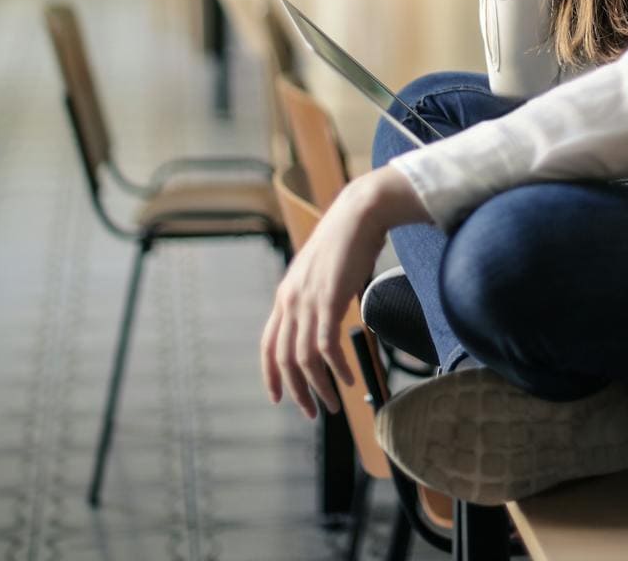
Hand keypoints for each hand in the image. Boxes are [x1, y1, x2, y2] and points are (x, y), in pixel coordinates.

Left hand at [259, 167, 426, 418]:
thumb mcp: (321, 272)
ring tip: (333, 404)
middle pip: (284, 358)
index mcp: (285, 295)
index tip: (277, 398)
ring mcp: (307, 301)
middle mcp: (290, 301)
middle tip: (312, 412)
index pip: (268, 344)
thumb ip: (316, 296)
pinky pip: (327, 347)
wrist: (359, 214)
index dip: (270, 375)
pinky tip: (349, 379)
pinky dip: (336, 369)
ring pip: (304, 358)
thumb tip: (324, 317)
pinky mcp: (329, 300)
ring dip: (318, 386)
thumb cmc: (347, 240)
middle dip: (296, 391)